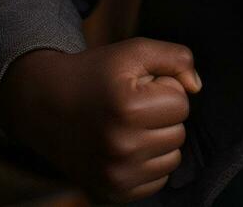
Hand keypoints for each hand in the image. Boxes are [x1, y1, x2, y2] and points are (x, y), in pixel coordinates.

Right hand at [0, 37, 202, 203]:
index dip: (164, 87)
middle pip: (179, 131)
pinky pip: (158, 181)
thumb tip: (196, 87)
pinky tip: (127, 147)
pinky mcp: (112, 192)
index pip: (182, 101)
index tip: (138, 87)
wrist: (45, 105)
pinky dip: (149, 164)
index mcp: (127, 108)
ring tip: (130, 125)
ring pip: (172, 157)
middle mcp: (121, 146)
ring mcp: (115, 174)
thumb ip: (176, 58)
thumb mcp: (134, 51)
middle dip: (162, 114)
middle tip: (132, 106)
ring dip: (159, 140)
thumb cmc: (96, 74)